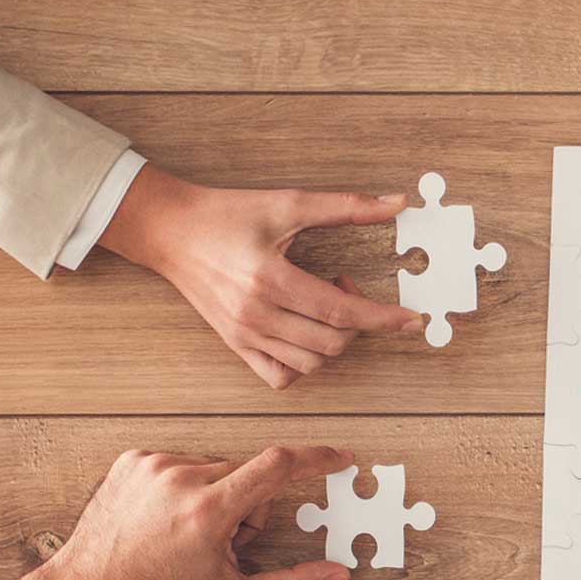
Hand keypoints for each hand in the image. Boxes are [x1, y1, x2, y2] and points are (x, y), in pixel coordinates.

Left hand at [0, 445, 355, 579]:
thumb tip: (336, 574)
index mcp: (209, 510)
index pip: (277, 466)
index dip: (316, 458)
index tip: (339, 457)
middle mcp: (181, 477)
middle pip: (247, 475)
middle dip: (248, 506)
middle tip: (222, 544)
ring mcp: (154, 465)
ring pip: (215, 468)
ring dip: (216, 495)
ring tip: (187, 534)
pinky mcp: (133, 461)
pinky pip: (182, 463)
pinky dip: (185, 486)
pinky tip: (166, 518)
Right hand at [97, 165, 423, 389]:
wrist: (170, 230)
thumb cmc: (226, 214)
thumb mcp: (288, 203)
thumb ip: (346, 206)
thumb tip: (397, 203)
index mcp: (271, 280)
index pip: (342, 312)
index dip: (383, 318)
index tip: (410, 320)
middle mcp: (257, 315)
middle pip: (331, 344)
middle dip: (358, 324)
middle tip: (347, 286)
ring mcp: (244, 335)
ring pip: (310, 365)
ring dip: (334, 343)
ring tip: (324, 306)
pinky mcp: (235, 345)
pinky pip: (280, 376)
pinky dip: (303, 365)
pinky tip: (306, 334)